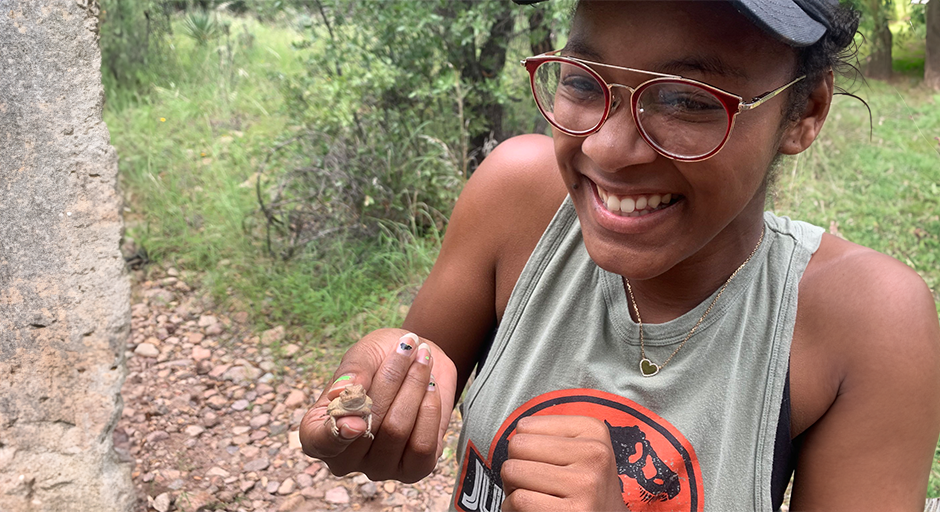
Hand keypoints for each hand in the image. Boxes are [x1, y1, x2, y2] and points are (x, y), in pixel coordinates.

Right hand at [299, 328, 456, 482]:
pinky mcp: (413, 470)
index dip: (335, 433)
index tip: (355, 418)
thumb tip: (344, 391)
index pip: (319, 441)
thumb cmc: (380, 358)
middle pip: (367, 426)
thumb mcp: (363, 354)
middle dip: (391, 379)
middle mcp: (344, 458)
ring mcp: (378, 468)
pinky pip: (423, 445)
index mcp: (318, 431)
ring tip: (422, 359)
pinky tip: (431, 386)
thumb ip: (352, 372)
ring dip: (414, 387)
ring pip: (396, 431)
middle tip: (406, 346)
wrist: (418, 361)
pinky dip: (430, 409)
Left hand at [501, 416, 628, 511]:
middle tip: (534, 484)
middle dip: (516, 468)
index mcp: (593, 430)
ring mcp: (585, 483)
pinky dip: (515, 509)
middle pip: (517, 446)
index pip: (525, 426)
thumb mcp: (579, 452)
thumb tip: (513, 437)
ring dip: (513, 490)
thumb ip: (547, 437)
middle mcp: (593, 454)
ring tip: (535, 497)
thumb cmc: (585, 490)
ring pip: (513, 472)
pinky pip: (519, 500)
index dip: (524, 449)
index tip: (541, 464)